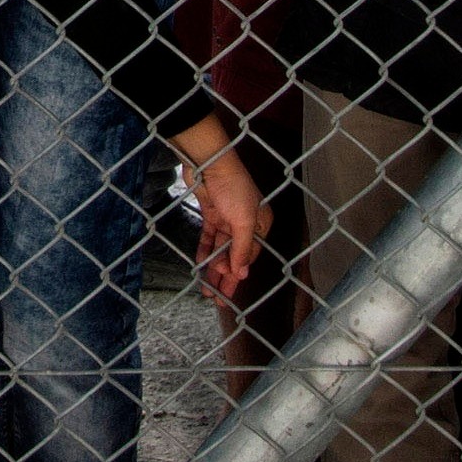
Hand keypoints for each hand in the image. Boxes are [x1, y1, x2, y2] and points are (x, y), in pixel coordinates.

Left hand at [170, 120, 269, 307]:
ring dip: (214, 269)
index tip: (228, 290)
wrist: (210, 162)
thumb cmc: (233, 187)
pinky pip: (208, 239)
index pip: (250, 256)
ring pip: (221, 250)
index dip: (238, 273)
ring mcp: (228, 218)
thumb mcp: (243, 221)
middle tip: (218, 300)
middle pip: (236, 256)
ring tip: (207, 289)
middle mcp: (246, 222)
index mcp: (261, 223)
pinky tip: (200, 266)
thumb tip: (241, 275)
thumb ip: (242, 249)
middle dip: (226, 278)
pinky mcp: (211, 213)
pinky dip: (204, 252)